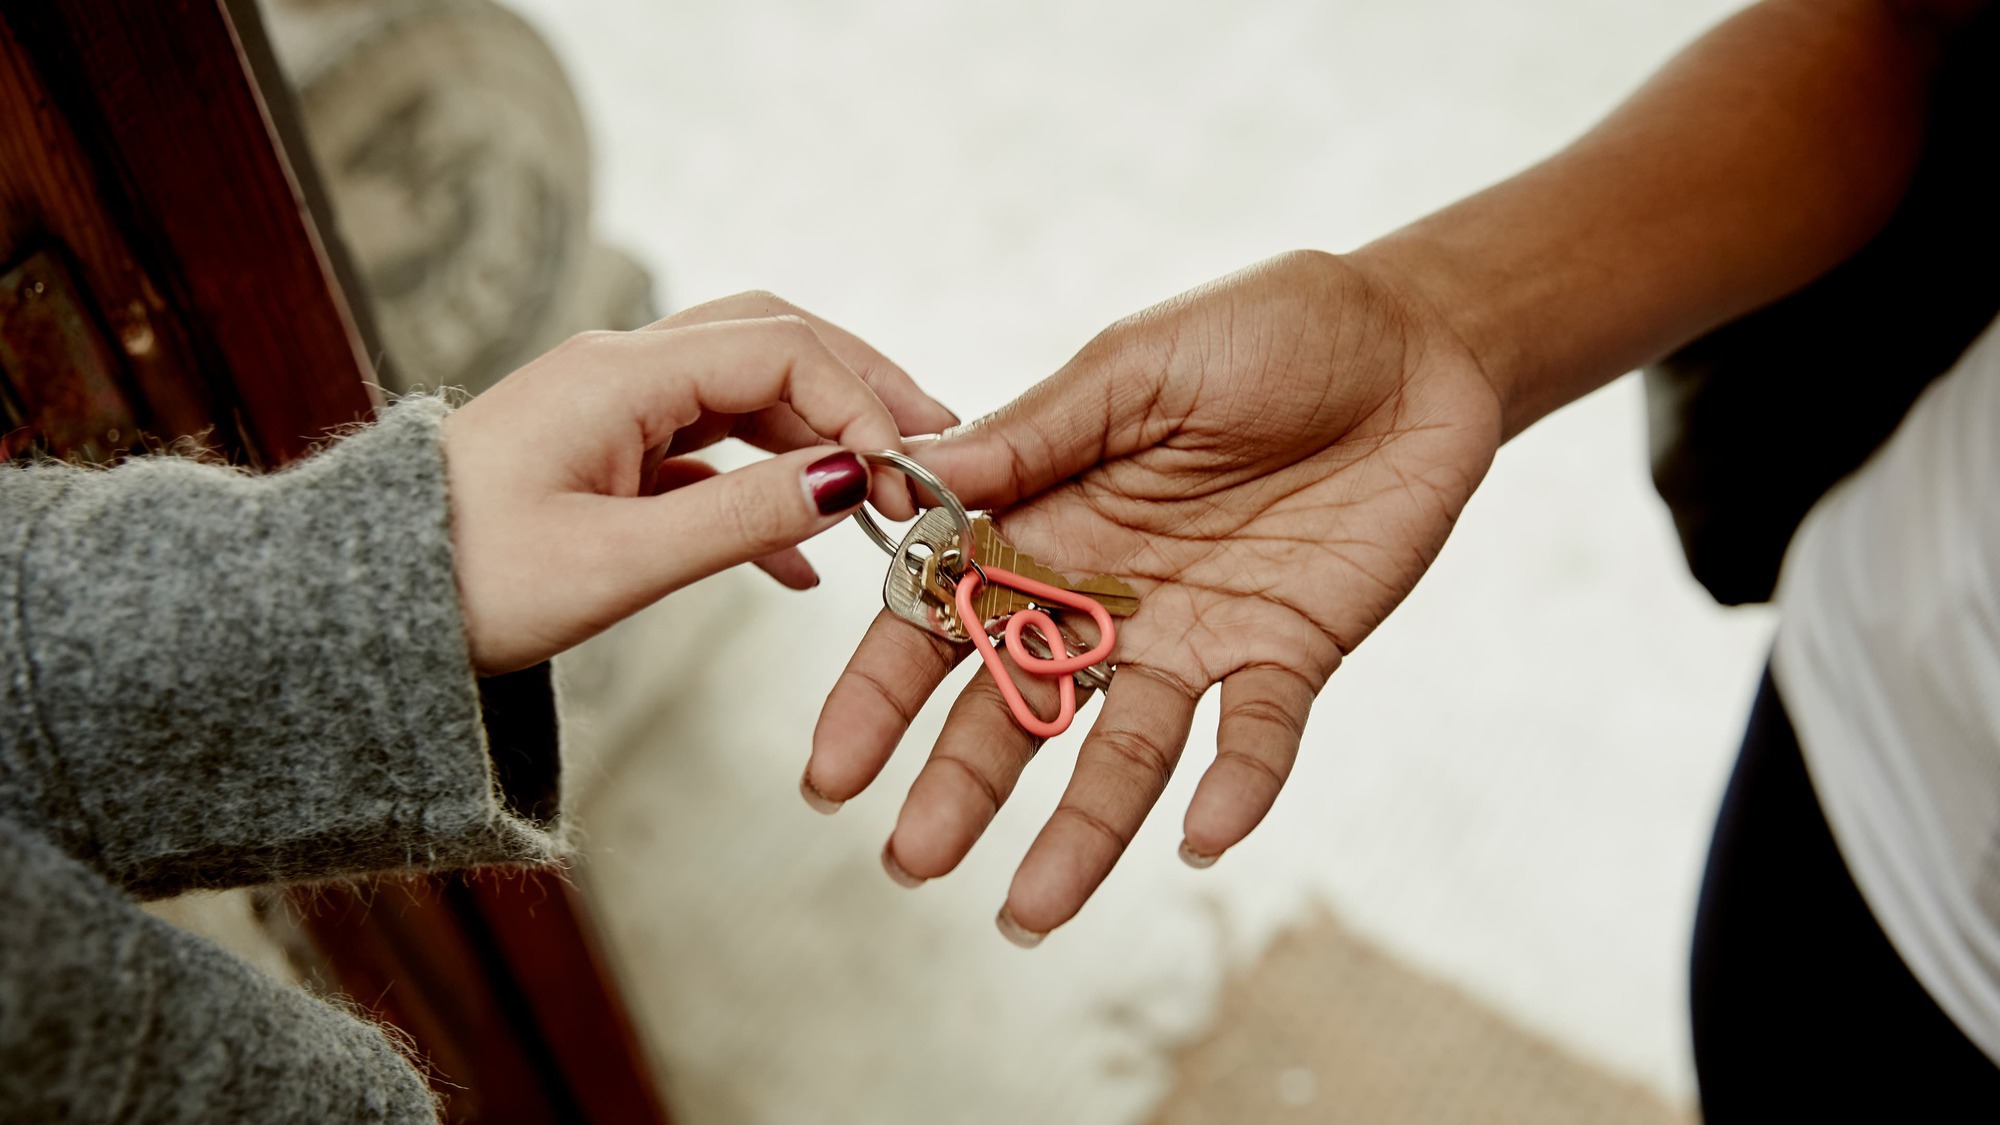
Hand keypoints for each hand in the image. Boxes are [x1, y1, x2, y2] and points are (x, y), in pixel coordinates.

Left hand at [446, 293, 954, 673]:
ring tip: (890, 492)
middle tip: (935, 442)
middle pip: (772, 343)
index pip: (779, 350)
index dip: (860, 402)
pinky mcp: (603, 455)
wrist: (357, 612)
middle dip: (859, 388)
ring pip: (744, 395)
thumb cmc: (466, 585)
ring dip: (819, 438)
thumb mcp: (616, 562)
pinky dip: (765, 488)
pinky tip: (804, 557)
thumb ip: (741, 515)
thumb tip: (854, 478)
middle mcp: (619, 370)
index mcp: (618, 375)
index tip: (910, 473)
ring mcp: (611, 410)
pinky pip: (707, 452)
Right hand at [805, 250, 1503, 943]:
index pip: (941, 617)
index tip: (830, 773)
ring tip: (1031, 911)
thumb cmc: (1264, 329)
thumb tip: (904, 481)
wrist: (1414, 339)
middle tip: (910, 860)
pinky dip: (1236, 785)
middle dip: (961, 784)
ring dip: (1080, 828)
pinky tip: (1204, 838)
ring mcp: (1196, 634)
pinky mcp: (1290, 653)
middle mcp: (1106, 594)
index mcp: (1047, 520)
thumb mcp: (1136, 365)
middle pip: (1015, 704)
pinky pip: (1258, 734)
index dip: (882, 695)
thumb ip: (1034, 433)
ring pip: (1125, 750)